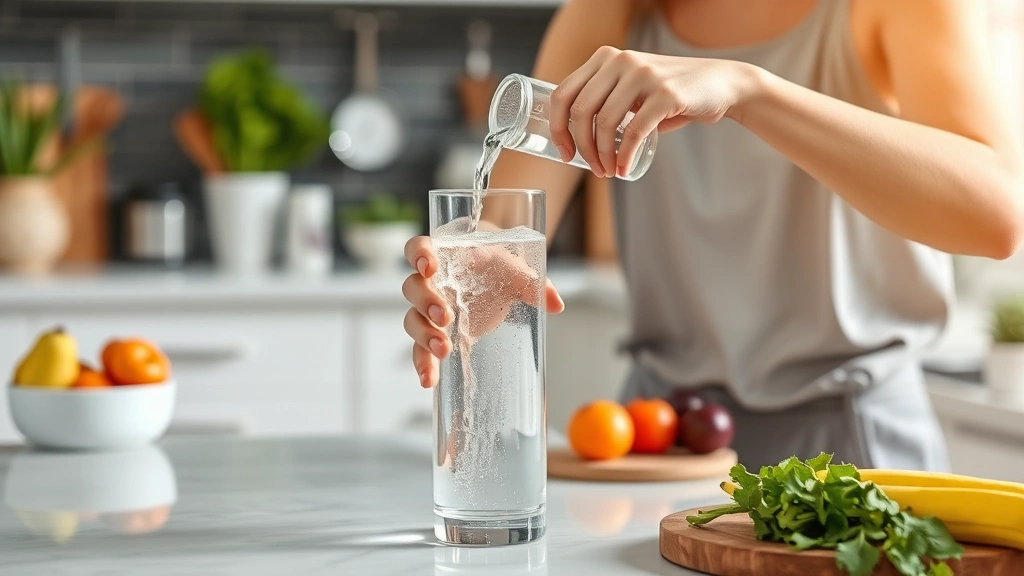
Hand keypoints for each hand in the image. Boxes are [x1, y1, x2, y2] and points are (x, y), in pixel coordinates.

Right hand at [403, 236, 563, 388]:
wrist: (493, 276)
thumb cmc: (497, 265)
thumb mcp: (515, 269)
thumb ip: (532, 283)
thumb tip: (556, 304)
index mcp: (445, 256)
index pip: (418, 248)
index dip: (419, 255)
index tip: (430, 267)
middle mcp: (430, 282)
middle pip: (413, 288)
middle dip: (426, 303)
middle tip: (445, 317)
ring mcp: (429, 309)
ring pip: (413, 320)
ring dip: (424, 336)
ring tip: (443, 350)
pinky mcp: (436, 333)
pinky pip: (421, 348)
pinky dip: (424, 364)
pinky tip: (430, 381)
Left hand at [548, 46, 759, 177]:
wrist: (721, 84)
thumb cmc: (670, 93)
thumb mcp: (630, 89)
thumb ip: (604, 101)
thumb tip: (576, 138)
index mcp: (604, 59)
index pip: (563, 94)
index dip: (557, 128)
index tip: (565, 153)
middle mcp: (619, 61)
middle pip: (580, 112)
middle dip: (582, 147)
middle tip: (593, 169)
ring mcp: (642, 74)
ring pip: (604, 123)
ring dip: (603, 155)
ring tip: (610, 171)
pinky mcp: (665, 93)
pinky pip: (633, 132)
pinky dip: (625, 156)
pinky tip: (625, 169)